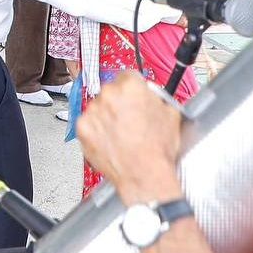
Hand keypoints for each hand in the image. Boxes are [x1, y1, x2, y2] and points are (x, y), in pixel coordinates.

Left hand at [76, 72, 183, 204]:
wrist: (143, 175)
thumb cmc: (157, 149)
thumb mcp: (170, 114)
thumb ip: (156, 97)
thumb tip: (151, 95)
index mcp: (131, 86)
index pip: (128, 76)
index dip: (133, 89)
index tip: (133, 97)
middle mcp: (108, 95)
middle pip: (112, 92)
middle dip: (119, 103)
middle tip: (130, 120)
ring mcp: (93, 111)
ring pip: (99, 108)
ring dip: (106, 116)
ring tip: (121, 134)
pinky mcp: (82, 128)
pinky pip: (89, 124)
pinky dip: (97, 130)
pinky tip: (111, 141)